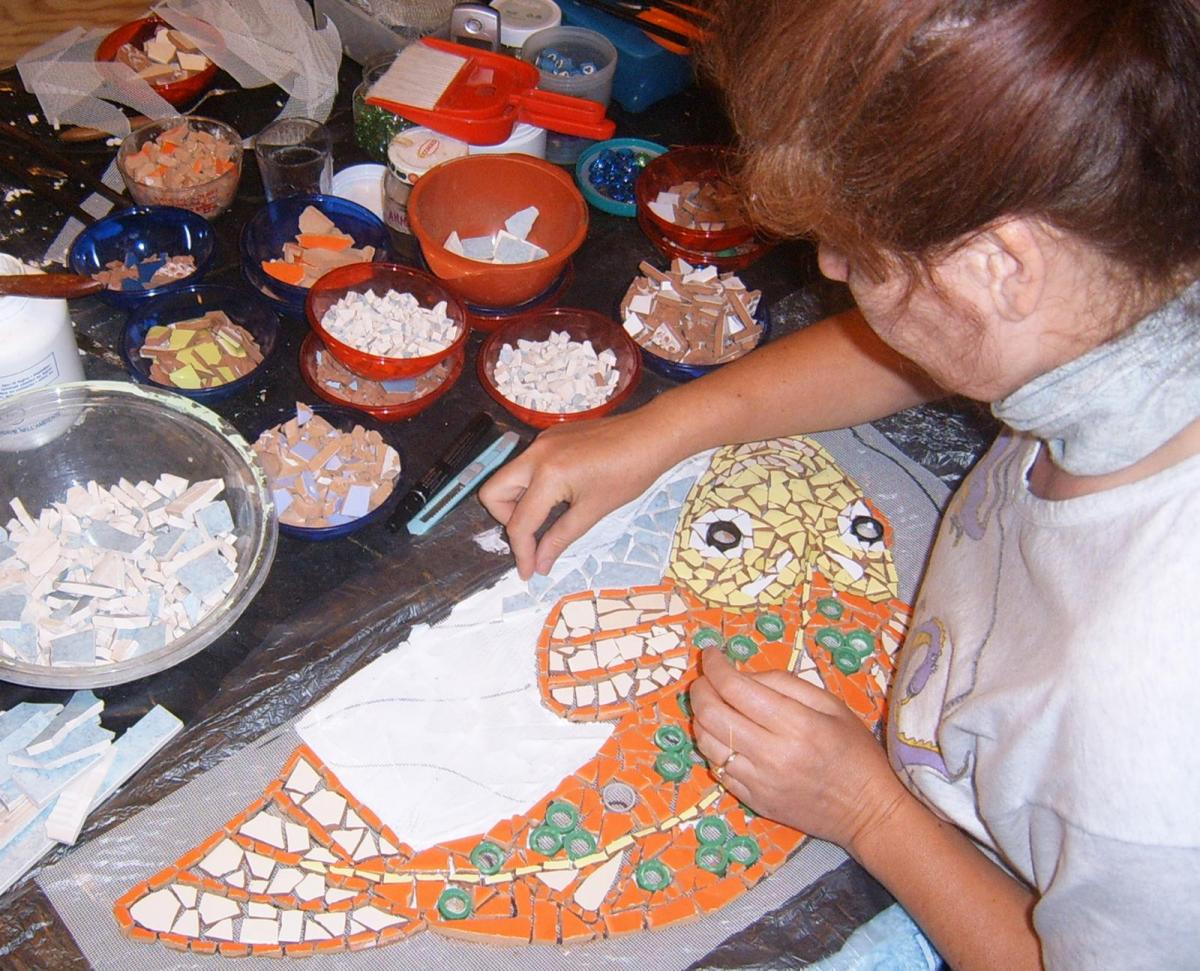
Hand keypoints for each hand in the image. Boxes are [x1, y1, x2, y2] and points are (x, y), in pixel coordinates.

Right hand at [479, 411, 675, 578]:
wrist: (651, 435)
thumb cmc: (629, 475)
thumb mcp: (593, 511)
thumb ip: (560, 538)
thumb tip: (539, 566)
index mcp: (547, 474)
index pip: (520, 522)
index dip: (522, 552)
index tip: (528, 572)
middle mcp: (535, 454)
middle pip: (493, 492)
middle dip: (506, 520)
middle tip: (533, 534)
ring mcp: (540, 442)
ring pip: (507, 477)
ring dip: (519, 502)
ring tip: (549, 516)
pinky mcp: (549, 437)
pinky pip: (526, 465)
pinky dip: (533, 486)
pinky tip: (561, 494)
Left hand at [690, 650, 909, 849]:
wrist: (868, 811)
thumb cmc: (856, 752)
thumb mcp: (832, 704)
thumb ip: (785, 683)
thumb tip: (744, 675)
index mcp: (796, 724)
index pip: (735, 688)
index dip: (715, 666)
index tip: (712, 654)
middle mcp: (772, 754)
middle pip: (711, 715)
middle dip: (700, 690)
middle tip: (705, 680)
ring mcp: (760, 782)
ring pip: (706, 744)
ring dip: (701, 719)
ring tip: (714, 707)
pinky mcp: (754, 802)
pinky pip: (717, 770)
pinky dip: (713, 748)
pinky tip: (726, 737)